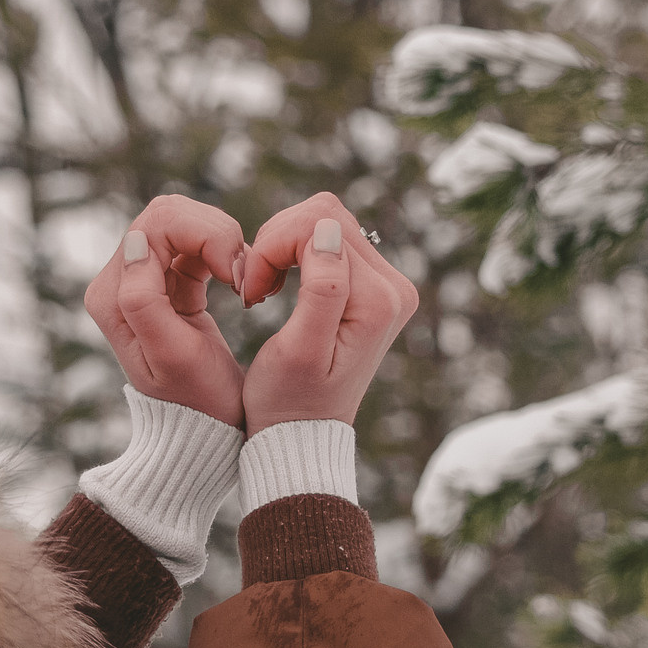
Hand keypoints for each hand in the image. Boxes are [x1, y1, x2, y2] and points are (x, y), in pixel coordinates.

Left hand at [82, 195, 248, 427]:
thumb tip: (135, 241)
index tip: (236, 277)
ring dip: (223, 242)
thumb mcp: (173, 355)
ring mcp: (144, 279)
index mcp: (112, 295)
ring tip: (246, 282)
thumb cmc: (198, 402)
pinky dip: (225, 253)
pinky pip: (196, 242)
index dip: (205, 235)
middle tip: (244, 277)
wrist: (207, 431)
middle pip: (168, 214)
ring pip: (184, 221)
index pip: (154, 224)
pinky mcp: (169, 282)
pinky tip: (241, 282)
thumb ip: (144, 298)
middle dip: (215, 233)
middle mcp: (119, 281)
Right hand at [236, 193, 418, 435]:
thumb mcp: (299, 351)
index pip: (321, 225)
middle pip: (326, 215)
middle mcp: (395, 287)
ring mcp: (386, 284)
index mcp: (379, 301)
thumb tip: (327, 230)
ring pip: (325, 220)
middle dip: (277, 242)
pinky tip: (280, 286)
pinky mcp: (371, 284)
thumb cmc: (289, 401)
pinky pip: (328, 238)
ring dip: (282, 246)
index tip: (253, 294)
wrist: (301, 433)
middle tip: (255, 288)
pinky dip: (293, 252)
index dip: (273, 248)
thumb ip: (322, 289)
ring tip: (264, 290)